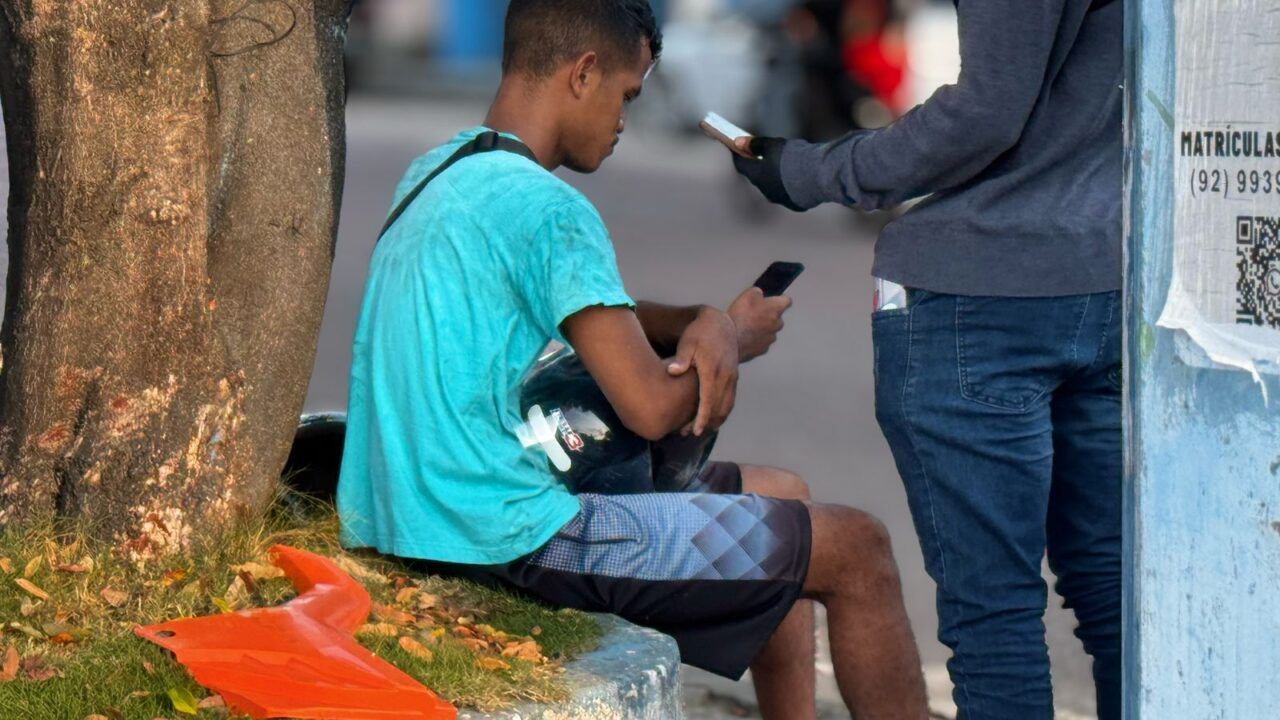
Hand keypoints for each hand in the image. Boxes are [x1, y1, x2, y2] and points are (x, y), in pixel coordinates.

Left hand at [666, 307, 738, 435]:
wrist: (721, 324)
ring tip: (699, 430)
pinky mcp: (734, 377)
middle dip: (705, 423)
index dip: (702, 418)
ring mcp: (732, 378)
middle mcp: (726, 377)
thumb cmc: (699, 333)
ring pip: (726, 406)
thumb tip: (673, 371)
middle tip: (687, 433)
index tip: (694, 431)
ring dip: (715, 420)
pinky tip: (712, 419)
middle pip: (718, 408)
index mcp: (712, 370)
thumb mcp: (687, 342)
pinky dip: (722, 412)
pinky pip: (730, 400)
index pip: (709, 400)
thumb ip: (681, 358)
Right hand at [728, 287, 791, 362]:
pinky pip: (761, 343)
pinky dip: (755, 340)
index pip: (787, 301)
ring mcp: (770, 339)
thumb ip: (758, 293)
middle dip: (768, 316)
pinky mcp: (762, 350)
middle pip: (777, 318)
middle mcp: (777, 325)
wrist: (730, 338)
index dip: (781, 299)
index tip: (778, 299)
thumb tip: (759, 295)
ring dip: (761, 329)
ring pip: (769, 331)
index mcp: (776, 309)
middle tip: (754, 313)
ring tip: (747, 326)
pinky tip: (744, 337)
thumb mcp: (749, 294)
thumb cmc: (740, 317)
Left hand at [731, 137, 804, 211]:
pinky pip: (788, 195)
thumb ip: (754, 144)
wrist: (817, 176)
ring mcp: (779, 199)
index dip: (741, 156)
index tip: (742, 150)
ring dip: (776, 178)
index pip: (742, 165)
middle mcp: (765, 190)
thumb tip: (739, 142)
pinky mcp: (794, 204)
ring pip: (773, 187)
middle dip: (760, 168)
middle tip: (767, 158)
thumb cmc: (793, 158)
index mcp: (756, 175)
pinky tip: (798, 179)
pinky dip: (790, 187)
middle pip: (758, 177)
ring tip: (786, 168)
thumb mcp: (772, 145)